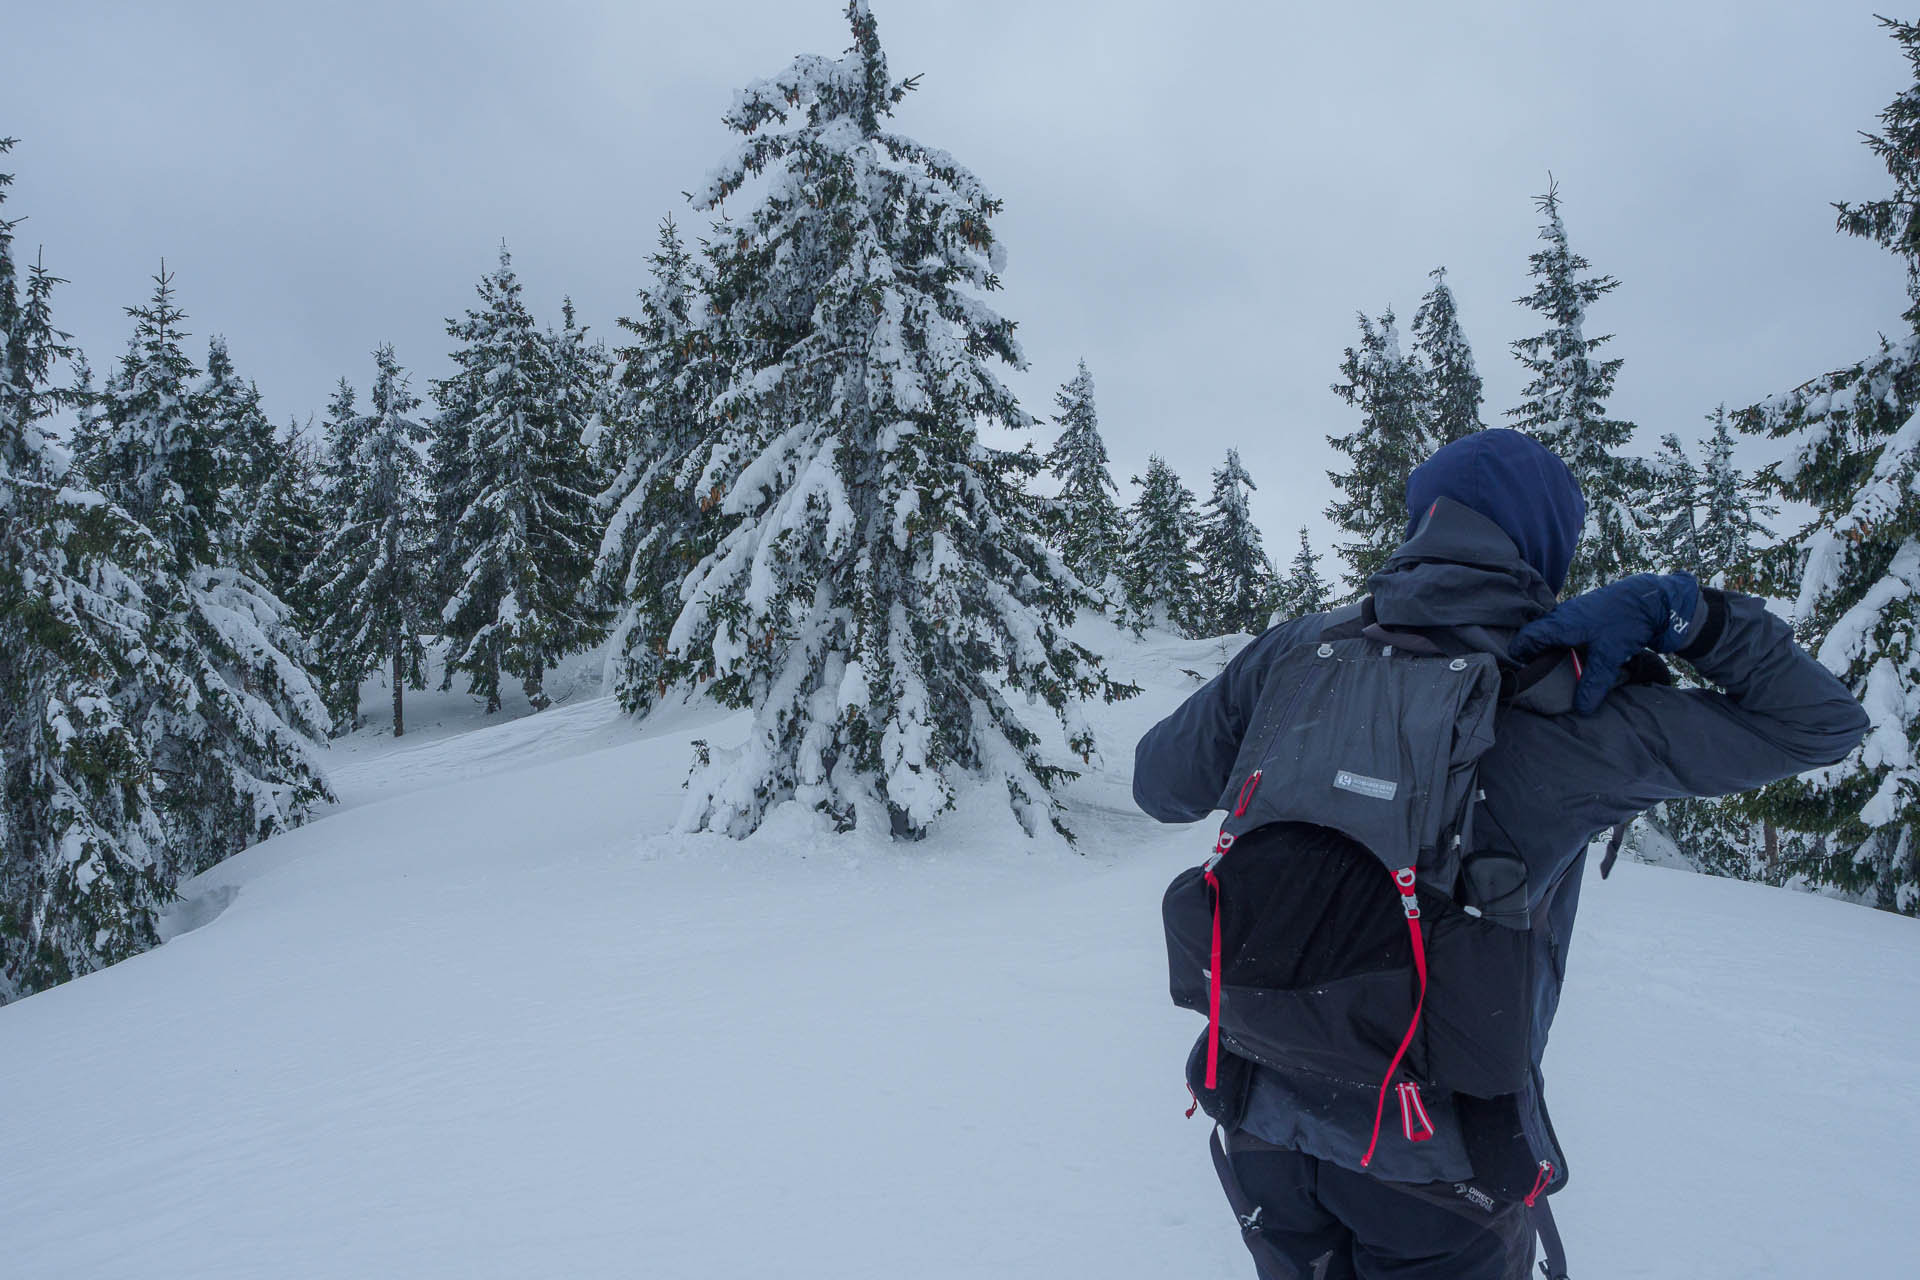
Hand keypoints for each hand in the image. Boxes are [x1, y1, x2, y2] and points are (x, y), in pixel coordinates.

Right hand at [1510, 573, 1701, 714]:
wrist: (1651, 599)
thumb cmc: (1625, 622)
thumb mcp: (1609, 656)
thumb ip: (1593, 683)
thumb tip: (1582, 709)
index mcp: (1559, 624)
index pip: (1524, 639)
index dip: (1518, 657)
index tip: (1521, 675)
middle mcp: (1561, 617)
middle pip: (1535, 638)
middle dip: (1534, 658)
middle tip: (1538, 678)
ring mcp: (1573, 614)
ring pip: (1551, 634)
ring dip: (1551, 651)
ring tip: (1556, 671)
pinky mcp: (1585, 616)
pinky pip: (1565, 631)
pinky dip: (1564, 645)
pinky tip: (1576, 657)